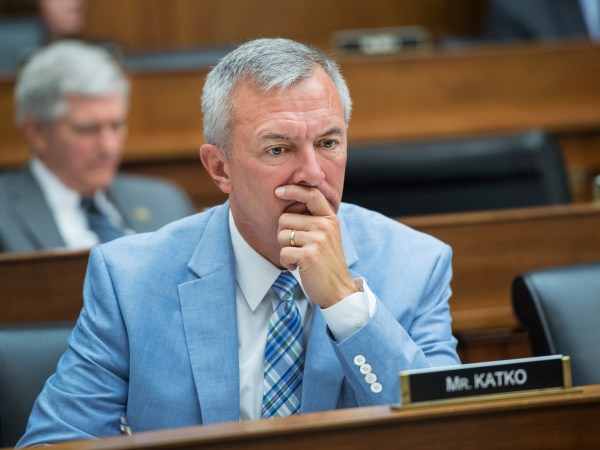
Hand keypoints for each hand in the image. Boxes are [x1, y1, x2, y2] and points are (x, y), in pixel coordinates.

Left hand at [275, 185, 357, 307]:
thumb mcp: (327, 236)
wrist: (338, 289)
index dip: (293, 190)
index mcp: (330, 219)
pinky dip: (286, 262)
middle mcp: (325, 226)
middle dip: (285, 235)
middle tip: (298, 248)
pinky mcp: (308, 255)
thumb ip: (314, 220)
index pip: (311, 194)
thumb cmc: (328, 263)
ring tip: (300, 257)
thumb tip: (290, 203)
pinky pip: (283, 252)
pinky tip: (299, 267)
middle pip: (285, 219)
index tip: (279, 191)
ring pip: (281, 235)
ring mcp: (317, 240)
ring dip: (285, 249)